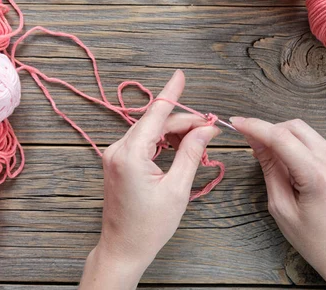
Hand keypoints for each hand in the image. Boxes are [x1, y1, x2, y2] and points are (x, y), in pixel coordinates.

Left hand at [79, 70, 220, 289]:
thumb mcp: (177, 189)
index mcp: (130, 154)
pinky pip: (142, 142)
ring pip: (149, 132)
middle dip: (183, 122)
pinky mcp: (117, 162)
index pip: (155, 114)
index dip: (171, 94)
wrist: (123, 248)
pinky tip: (180, 147)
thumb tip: (206, 129)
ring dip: (173, 132)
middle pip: (154, 123)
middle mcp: (117, 150)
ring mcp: (114, 156)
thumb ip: (191, 153)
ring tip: (200, 141)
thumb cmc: (149, 226)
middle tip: (211, 129)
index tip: (180, 75)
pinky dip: (162, 142)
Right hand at [230, 117, 325, 289]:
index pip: (281, 137)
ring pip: (306, 132)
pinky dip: (298, 146)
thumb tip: (255, 141)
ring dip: (283, 137)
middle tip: (251, 143)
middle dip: (269, 130)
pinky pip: (316, 143)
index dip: (255, 127)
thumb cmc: (315, 240)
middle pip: (294, 127)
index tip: (235, 123)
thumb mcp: (281, 207)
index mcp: (318, 176)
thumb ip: (269, 169)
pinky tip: (289, 164)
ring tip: (270, 158)